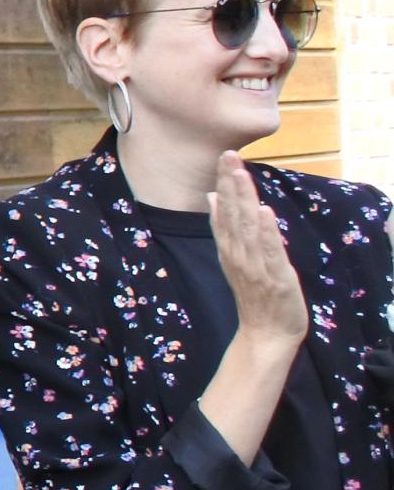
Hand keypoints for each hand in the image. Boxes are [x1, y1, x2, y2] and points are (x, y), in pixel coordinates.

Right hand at [213, 153, 306, 348]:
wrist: (266, 333)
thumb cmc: (255, 295)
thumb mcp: (235, 258)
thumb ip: (225, 227)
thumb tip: (213, 197)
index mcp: (229, 248)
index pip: (224, 210)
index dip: (224, 183)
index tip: (224, 157)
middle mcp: (237, 253)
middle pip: (233, 213)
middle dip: (231, 183)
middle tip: (229, 155)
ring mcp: (254, 265)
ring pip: (247, 227)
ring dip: (244, 199)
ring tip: (241, 174)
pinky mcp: (275, 276)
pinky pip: (269, 251)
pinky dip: (266, 232)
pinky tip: (264, 211)